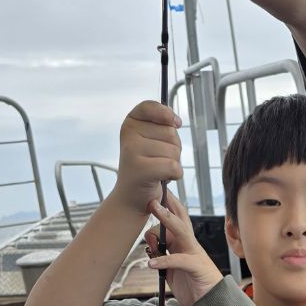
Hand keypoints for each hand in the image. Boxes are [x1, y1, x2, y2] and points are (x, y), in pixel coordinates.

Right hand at [112, 102, 182, 216]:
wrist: (132, 198)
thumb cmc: (147, 167)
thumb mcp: (152, 140)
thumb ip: (163, 124)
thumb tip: (176, 121)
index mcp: (130, 123)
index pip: (151, 107)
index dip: (167, 115)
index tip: (176, 123)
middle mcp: (129, 134)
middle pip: (171, 132)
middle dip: (173, 148)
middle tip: (158, 160)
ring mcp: (132, 150)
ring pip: (174, 150)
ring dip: (174, 163)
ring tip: (158, 170)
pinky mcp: (140, 169)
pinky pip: (174, 166)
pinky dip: (175, 175)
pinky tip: (162, 179)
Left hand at [145, 195, 224, 305]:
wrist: (210, 305)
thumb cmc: (191, 285)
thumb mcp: (169, 268)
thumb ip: (159, 252)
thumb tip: (148, 237)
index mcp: (185, 244)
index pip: (177, 219)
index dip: (167, 205)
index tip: (155, 191)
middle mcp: (191, 245)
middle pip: (180, 219)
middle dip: (168, 204)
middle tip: (154, 192)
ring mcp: (195, 255)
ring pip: (182, 231)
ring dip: (167, 219)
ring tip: (154, 209)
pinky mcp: (196, 268)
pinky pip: (179, 260)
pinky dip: (164, 260)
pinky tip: (151, 262)